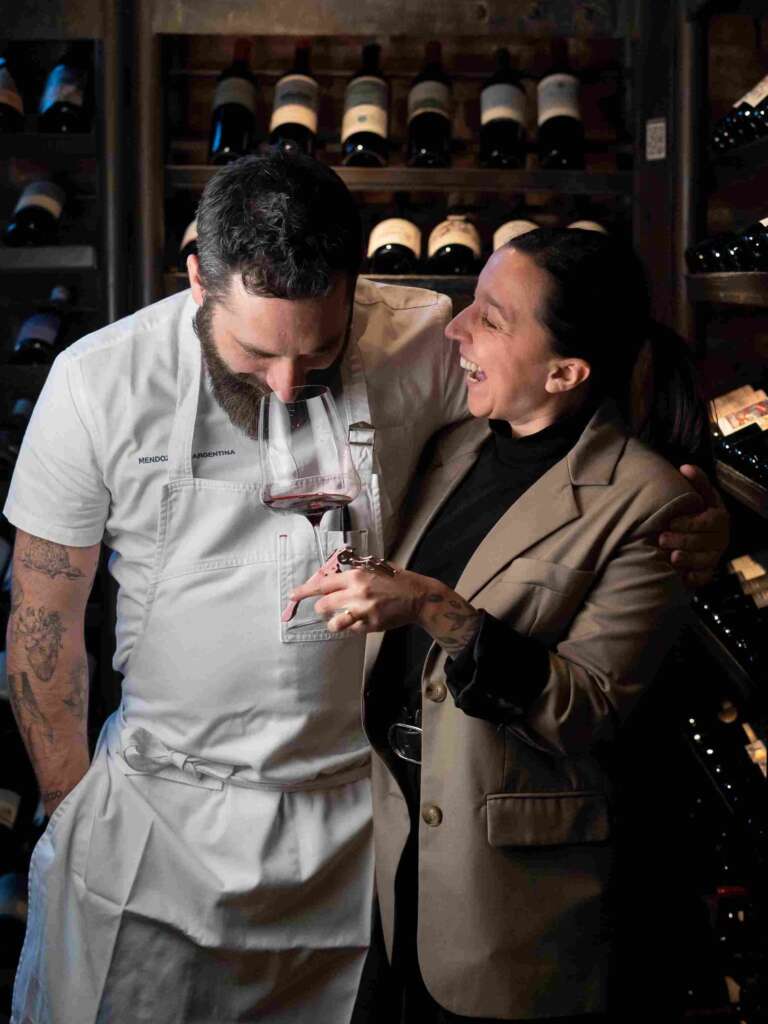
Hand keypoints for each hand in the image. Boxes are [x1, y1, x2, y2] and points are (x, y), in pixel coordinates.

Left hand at [289, 565, 432, 634]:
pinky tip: (358, 622)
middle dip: (321, 608)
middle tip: (325, 609)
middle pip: (323, 605)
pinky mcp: (371, 624)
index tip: (293, 596)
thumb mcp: (375, 568)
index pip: (322, 584)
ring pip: (334, 622)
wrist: (418, 597)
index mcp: (356, 576)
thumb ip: (354, 574)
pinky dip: (350, 627)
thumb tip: (334, 578)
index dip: (305, 591)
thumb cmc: (396, 580)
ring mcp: (363, 610)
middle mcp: (357, 592)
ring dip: (332, 622)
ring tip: (336, 620)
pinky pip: (350, 629)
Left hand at [658, 465, 729, 588]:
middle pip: (705, 542)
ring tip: (671, 558)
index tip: (670, 522)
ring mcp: (716, 555)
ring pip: (706, 560)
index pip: (709, 522)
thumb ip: (696, 482)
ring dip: (688, 560)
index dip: (690, 523)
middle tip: (662, 539)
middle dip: (683, 541)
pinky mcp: (709, 570)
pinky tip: (683, 577)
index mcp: (719, 517)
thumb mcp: (699, 495)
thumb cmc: (696, 510)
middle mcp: (721, 537)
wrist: (701, 531)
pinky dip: (695, 578)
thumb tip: (685, 467)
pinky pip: (705, 577)